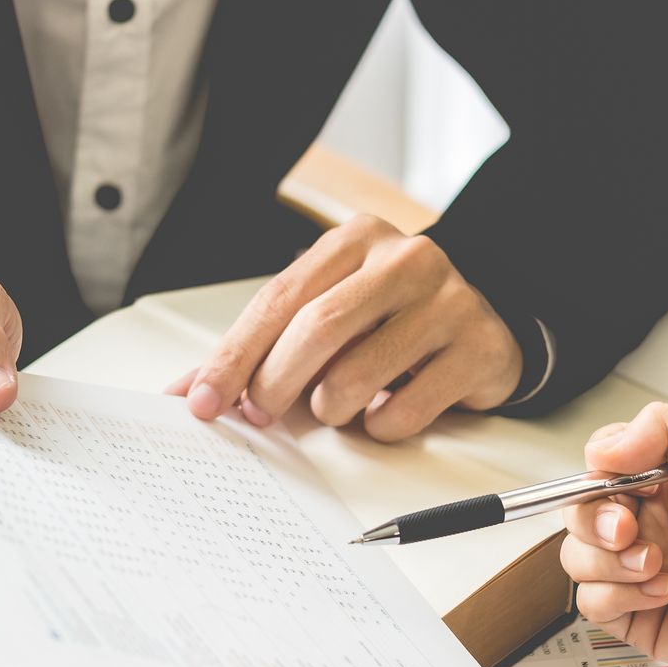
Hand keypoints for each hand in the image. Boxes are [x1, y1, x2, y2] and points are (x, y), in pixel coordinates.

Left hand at [172, 216, 522, 441]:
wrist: (482, 327)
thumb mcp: (326, 315)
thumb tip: (186, 392)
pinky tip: (387, 410)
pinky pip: (405, 411)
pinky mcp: (480, 346)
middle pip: (317, 329)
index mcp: (356, 239)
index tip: (202, 400)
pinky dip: (380, 427)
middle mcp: (406, 258)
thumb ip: (261, 348)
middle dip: (274, 384)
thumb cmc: (388, 322)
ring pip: (358, 376)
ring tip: (340, 406)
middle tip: (259, 415)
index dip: (235, 355)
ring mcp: (450, 299)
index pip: (280, 298)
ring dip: (332, 410)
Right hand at [562, 403, 667, 666]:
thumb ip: (660, 426)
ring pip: (578, 558)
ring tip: (657, 564)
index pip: (599, 468)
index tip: (627, 481)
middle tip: (628, 528)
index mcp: (665, 483)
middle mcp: (651, 525)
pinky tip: (664, 591)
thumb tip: (602, 450)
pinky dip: (620, 596)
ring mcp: (641, 573)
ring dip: (609, 560)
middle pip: (578, 513)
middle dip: (593, 519)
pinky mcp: (640, 617)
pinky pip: (591, 604)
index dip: (598, 474)